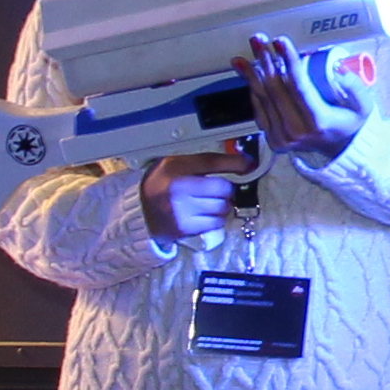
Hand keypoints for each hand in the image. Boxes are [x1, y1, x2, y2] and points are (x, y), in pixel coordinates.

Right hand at [140, 147, 256, 242]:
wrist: (140, 212)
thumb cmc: (162, 185)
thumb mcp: (176, 164)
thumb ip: (203, 161)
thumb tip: (240, 161)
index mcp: (174, 167)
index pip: (211, 162)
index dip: (235, 162)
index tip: (249, 164)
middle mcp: (177, 188)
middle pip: (223, 187)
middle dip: (226, 189)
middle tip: (218, 189)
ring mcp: (181, 210)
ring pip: (223, 207)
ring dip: (222, 205)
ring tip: (209, 202)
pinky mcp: (185, 228)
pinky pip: (216, 223)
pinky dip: (215, 219)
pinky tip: (204, 214)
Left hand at [234, 34, 372, 158]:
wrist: (341, 150)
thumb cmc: (351, 123)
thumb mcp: (363, 106)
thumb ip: (355, 86)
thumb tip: (337, 67)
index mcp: (318, 122)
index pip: (298, 86)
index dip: (288, 61)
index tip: (280, 41)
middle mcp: (296, 131)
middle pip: (275, 90)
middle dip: (265, 61)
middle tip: (259, 40)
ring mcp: (281, 137)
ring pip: (262, 98)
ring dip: (252, 72)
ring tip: (246, 53)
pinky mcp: (272, 138)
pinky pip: (258, 109)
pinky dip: (252, 88)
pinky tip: (247, 71)